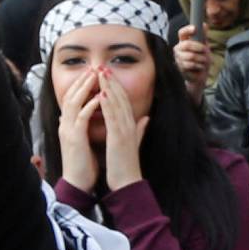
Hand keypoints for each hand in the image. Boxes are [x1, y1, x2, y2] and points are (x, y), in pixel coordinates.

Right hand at [56, 66, 102, 193]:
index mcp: (69, 125)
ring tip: (95, 75)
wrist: (79, 182)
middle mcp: (65, 125)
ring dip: (85, 88)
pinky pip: (81, 117)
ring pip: (73, 102)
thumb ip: (85, 126)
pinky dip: (90, 105)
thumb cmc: (84, 163)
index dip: (82, 86)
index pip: (73, 99)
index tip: (94, 74)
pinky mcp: (74, 138)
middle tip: (94, 68)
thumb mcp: (85, 140)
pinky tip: (99, 97)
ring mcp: (68, 130)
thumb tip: (87, 115)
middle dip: (82, 81)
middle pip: (71, 96)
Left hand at [97, 69, 147, 190]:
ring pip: (117, 104)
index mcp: (131, 126)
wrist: (127, 182)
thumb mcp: (133, 143)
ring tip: (102, 74)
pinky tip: (102, 94)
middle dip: (112, 82)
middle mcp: (130, 125)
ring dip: (109, 87)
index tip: (108, 74)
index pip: (124, 101)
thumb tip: (146, 118)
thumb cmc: (126, 165)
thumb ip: (140, 130)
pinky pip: (113, 118)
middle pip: (121, 98)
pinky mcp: (119, 138)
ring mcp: (125, 130)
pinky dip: (108, 105)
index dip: (117, 86)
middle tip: (104, 66)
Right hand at [173, 25, 209, 103]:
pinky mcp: (180, 67)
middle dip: (200, 48)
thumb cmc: (201, 59)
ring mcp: (178, 58)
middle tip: (206, 51)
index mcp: (183, 41)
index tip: (195, 28)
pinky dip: (199, 66)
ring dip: (201, 59)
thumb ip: (203, 36)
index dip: (188, 30)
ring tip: (203, 61)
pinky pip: (191, 64)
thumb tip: (205, 24)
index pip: (182, 33)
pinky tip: (200, 67)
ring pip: (191, 56)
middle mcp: (178, 48)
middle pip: (187, 44)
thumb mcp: (204, 46)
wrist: (200, 75)